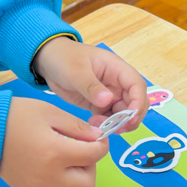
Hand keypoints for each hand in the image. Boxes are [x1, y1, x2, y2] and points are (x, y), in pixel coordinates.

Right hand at [0, 97, 108, 186]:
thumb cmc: (15, 116)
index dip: (102, 145)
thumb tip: (96, 137)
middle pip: (87, 185)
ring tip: (66, 159)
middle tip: (81, 150)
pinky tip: (52, 166)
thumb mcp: (48, 112)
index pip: (94, 156)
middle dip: (91, 167)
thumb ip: (76, 127)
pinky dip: (61, 184)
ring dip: (77, 179)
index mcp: (56, 153)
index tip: (98, 137)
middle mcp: (50, 176)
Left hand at [33, 37, 147, 131]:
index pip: (137, 85)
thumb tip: (108, 100)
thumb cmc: (63, 58)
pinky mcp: (98, 104)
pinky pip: (109, 117)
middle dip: (130, 117)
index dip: (138, 102)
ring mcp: (109, 94)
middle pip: (134, 102)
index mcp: (116, 68)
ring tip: (97, 124)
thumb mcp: (76, 71)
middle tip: (114, 128)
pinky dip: (106, 124)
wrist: (47, 61)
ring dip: (117, 123)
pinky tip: (93, 124)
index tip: (130, 118)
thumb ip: (91, 86)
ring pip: (123, 113)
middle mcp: (117, 82)